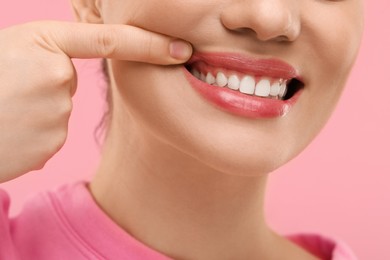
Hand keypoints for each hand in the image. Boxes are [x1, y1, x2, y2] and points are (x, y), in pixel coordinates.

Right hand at [0, 21, 191, 181]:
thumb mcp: (6, 50)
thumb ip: (44, 52)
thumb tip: (68, 72)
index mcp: (41, 41)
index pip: (110, 40)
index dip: (150, 43)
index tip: (182, 48)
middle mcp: (56, 76)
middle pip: (69, 81)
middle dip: (47, 85)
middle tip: (8, 91)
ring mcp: (55, 113)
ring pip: (59, 110)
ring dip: (37, 111)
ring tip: (2, 111)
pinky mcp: (50, 145)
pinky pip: (50, 135)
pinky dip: (33, 134)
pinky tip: (8, 132)